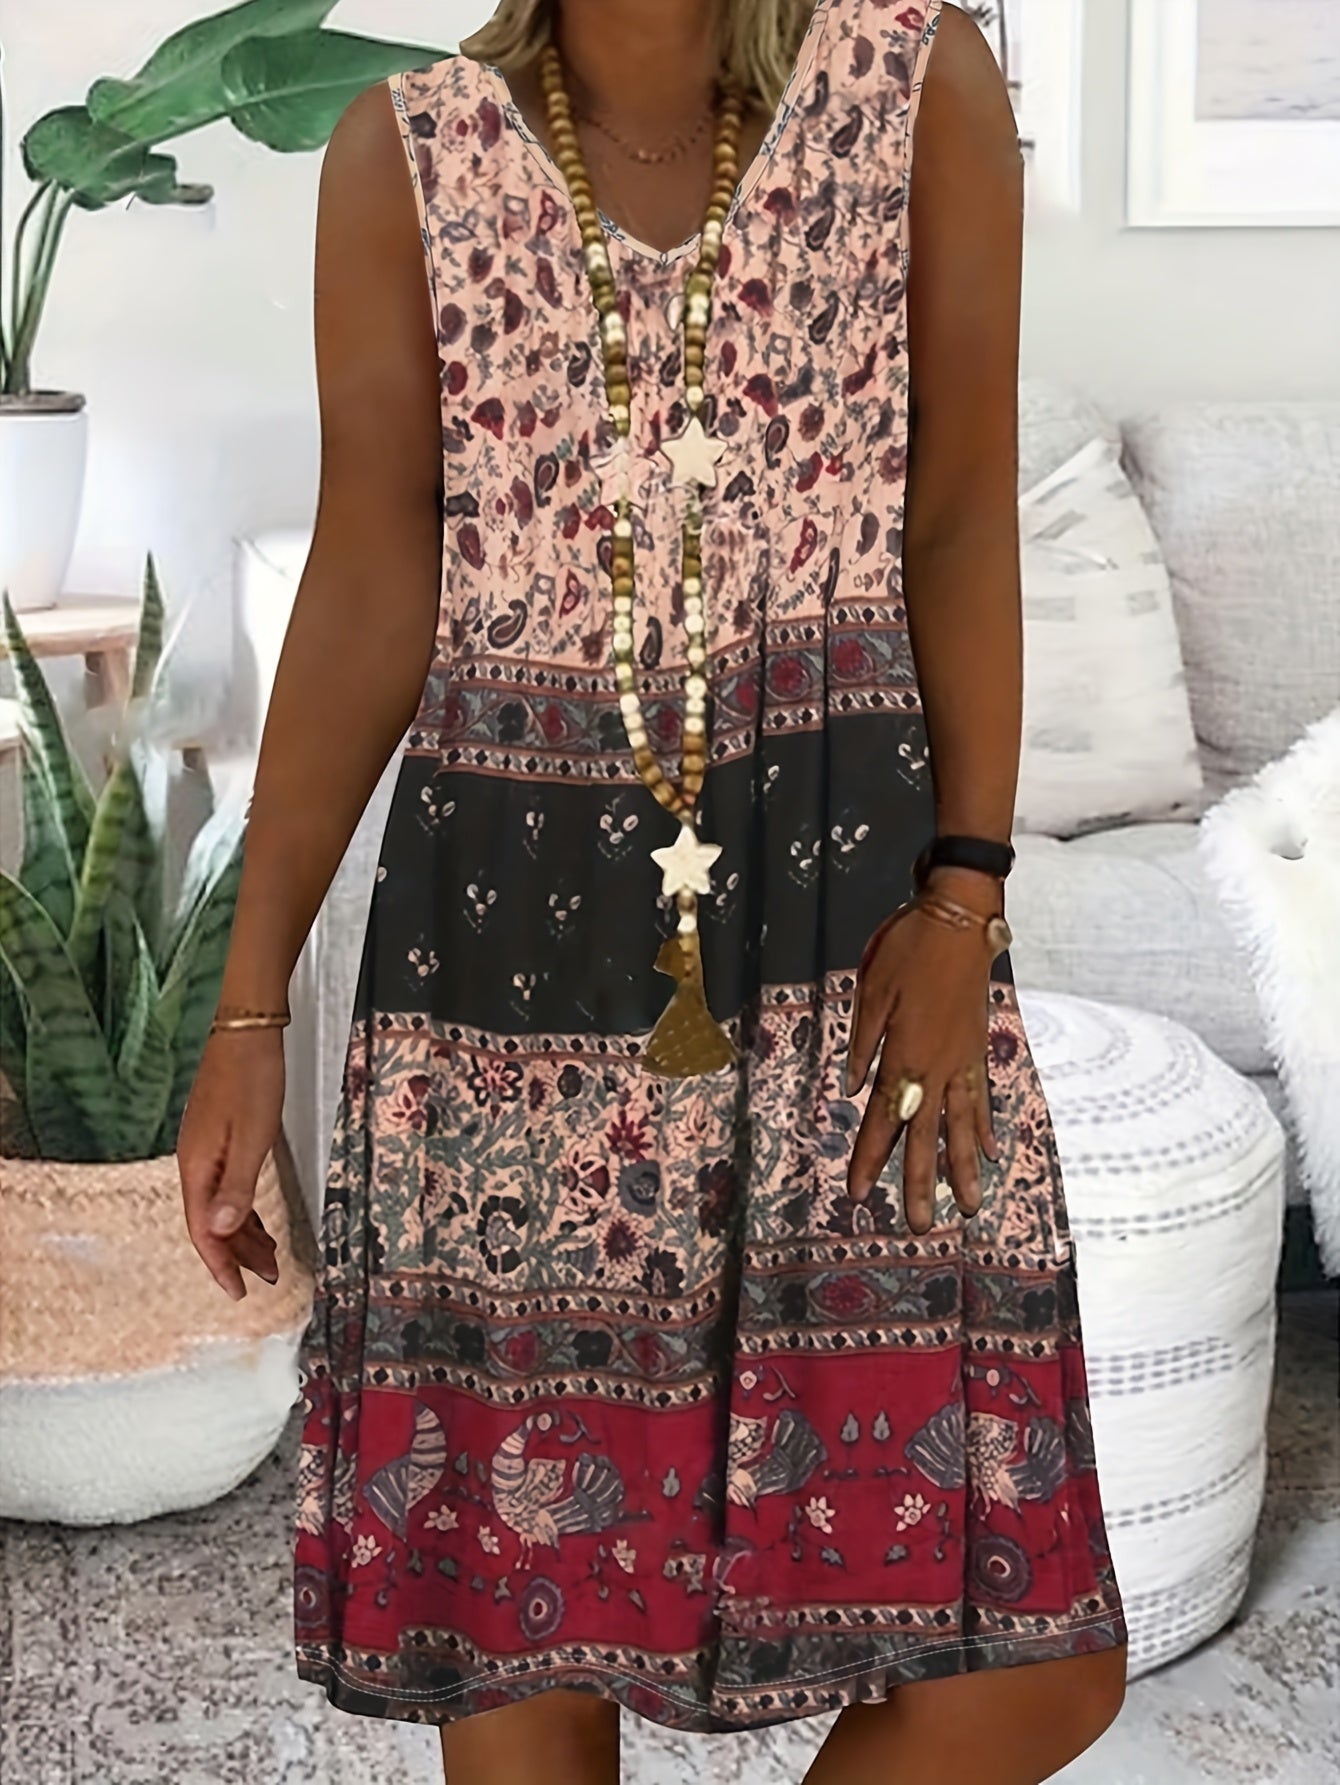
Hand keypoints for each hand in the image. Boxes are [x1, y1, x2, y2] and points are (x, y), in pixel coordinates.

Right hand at [176, 1027, 285, 1299]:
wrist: (246, 1029)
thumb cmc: (251, 1077)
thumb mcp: (253, 1136)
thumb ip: (236, 1185)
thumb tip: (219, 1229)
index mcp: (198, 1166)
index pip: (203, 1231)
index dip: (220, 1265)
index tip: (238, 1291)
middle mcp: (196, 1162)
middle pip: (212, 1223)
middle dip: (238, 1254)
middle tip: (267, 1276)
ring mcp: (207, 1149)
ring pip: (221, 1206)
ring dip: (243, 1233)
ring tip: (269, 1255)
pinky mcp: (220, 1137)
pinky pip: (228, 1186)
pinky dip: (242, 1207)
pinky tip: (258, 1217)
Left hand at [844, 900, 999, 1232]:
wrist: (959, 918)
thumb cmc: (908, 949)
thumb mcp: (873, 991)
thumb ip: (864, 1045)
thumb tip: (854, 1091)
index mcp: (905, 1055)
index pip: (883, 1118)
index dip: (870, 1157)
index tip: (859, 1194)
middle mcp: (937, 1068)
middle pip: (926, 1136)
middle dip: (919, 1182)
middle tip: (919, 1226)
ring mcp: (962, 1061)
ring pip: (961, 1127)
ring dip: (962, 1169)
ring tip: (967, 1207)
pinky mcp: (977, 1049)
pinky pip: (981, 1099)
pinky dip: (984, 1128)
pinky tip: (991, 1155)